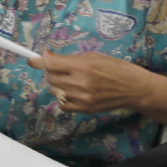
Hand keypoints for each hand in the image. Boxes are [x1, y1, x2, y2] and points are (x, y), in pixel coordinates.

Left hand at [30, 52, 149, 112]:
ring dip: (57, 84)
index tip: (32, 61)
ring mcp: (83, 98)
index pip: (51, 65)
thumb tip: (48, 57)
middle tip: (61, 69)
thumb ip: (69, 58)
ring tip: (70, 80)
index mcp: (83, 66)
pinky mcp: (86, 109)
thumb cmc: (115, 68)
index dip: (38, 62)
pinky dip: (63, 98)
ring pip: (55, 91)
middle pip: (51, 78)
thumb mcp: (93, 56)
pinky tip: (72, 92)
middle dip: (51, 72)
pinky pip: (63, 105)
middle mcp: (81, 83)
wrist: (134, 89)